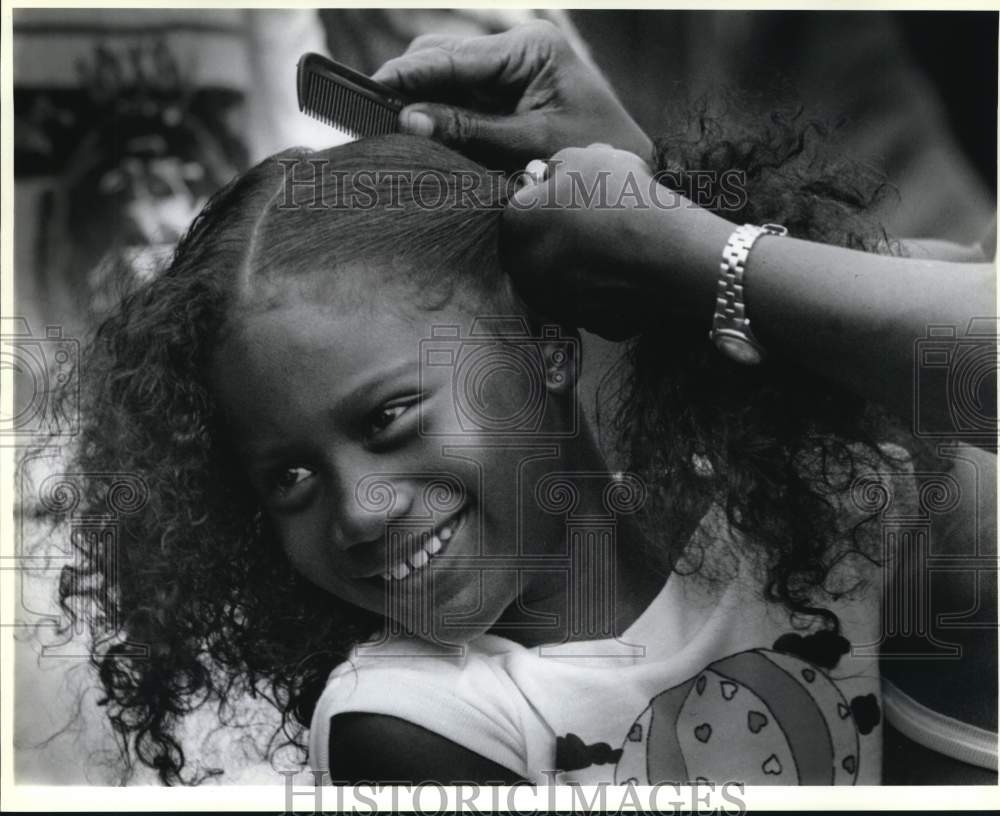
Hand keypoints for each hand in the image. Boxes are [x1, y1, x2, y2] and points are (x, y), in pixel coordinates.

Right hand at [373, 21, 652, 168]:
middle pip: (443, 56)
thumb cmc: (595, 154)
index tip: (371, 90)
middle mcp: (518, 49)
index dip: (409, 74)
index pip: (454, 56)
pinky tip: (422, 132)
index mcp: (531, 48)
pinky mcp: (508, 93)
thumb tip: (409, 119)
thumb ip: (469, 131)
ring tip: (392, 127)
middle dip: (410, 85)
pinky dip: (441, 114)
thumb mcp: (530, 144)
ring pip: (447, 74)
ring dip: (422, 100)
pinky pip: (462, 97)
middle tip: (374, 117)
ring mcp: (512, 69)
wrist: (633, 173)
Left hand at [501, 144, 673, 340]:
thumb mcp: (586, 158)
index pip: (522, 207)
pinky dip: (607, 288)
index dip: (550, 195)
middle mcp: (524, 272)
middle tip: (598, 217)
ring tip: (618, 243)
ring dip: (583, 261)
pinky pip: (595, 301)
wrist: (665, 254)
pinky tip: (631, 271)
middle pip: (540, 246)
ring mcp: (555, 304)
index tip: (575, 191)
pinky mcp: (588, 325)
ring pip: (566, 277)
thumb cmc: (620, 200)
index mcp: (514, 227)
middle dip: (562, 232)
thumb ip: (560, 166)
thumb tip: (555, 173)